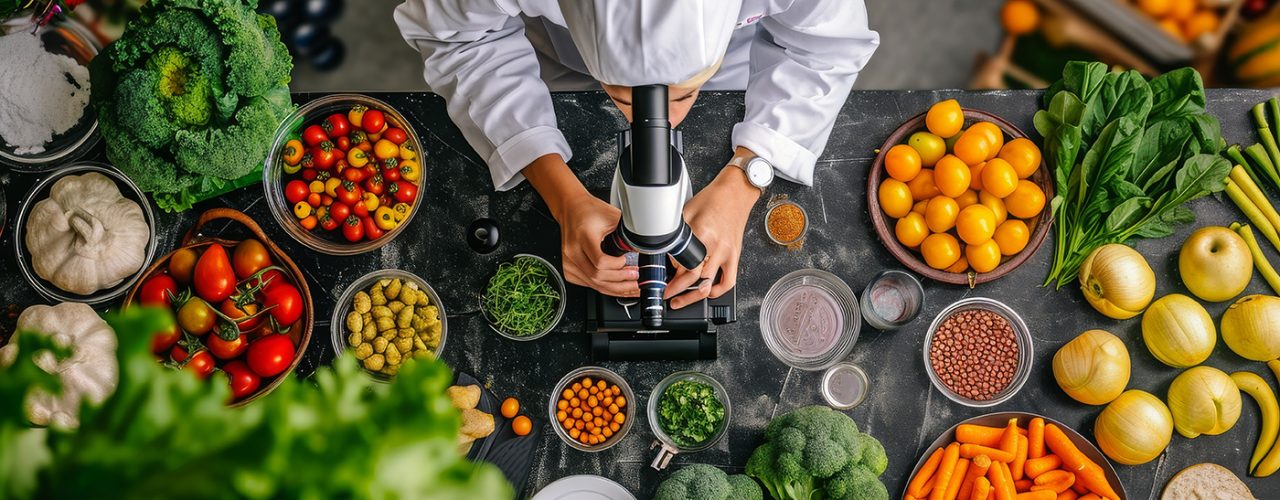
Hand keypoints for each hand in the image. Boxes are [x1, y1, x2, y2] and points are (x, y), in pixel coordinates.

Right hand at [523, 154, 638, 296]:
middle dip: (621, 281)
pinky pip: (589, 284)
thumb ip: (625, 233)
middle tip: (635, 277)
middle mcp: (572, 251)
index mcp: (583, 237)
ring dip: (615, 288)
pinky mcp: (569, 269)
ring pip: (594, 284)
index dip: (617, 266)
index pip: (600, 262)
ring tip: (631, 286)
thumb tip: (643, 249)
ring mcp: (568, 262)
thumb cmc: (590, 210)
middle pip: (598, 277)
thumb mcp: (612, 216)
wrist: (571, 208)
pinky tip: (617, 287)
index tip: (626, 260)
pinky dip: (605, 287)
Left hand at [665, 161, 760, 308]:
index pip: (683, 264)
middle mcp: (716, 247)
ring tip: (680, 300)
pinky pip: (729, 282)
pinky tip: (706, 293)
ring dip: (693, 296)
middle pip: (694, 279)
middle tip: (666, 295)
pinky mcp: (735, 256)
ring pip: (709, 284)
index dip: (670, 277)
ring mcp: (727, 253)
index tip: (661, 282)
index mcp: (702, 234)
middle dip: (678, 291)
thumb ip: (676, 233)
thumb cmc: (711, 199)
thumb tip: (665, 252)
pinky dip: (717, 292)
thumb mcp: (686, 212)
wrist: (735, 193)